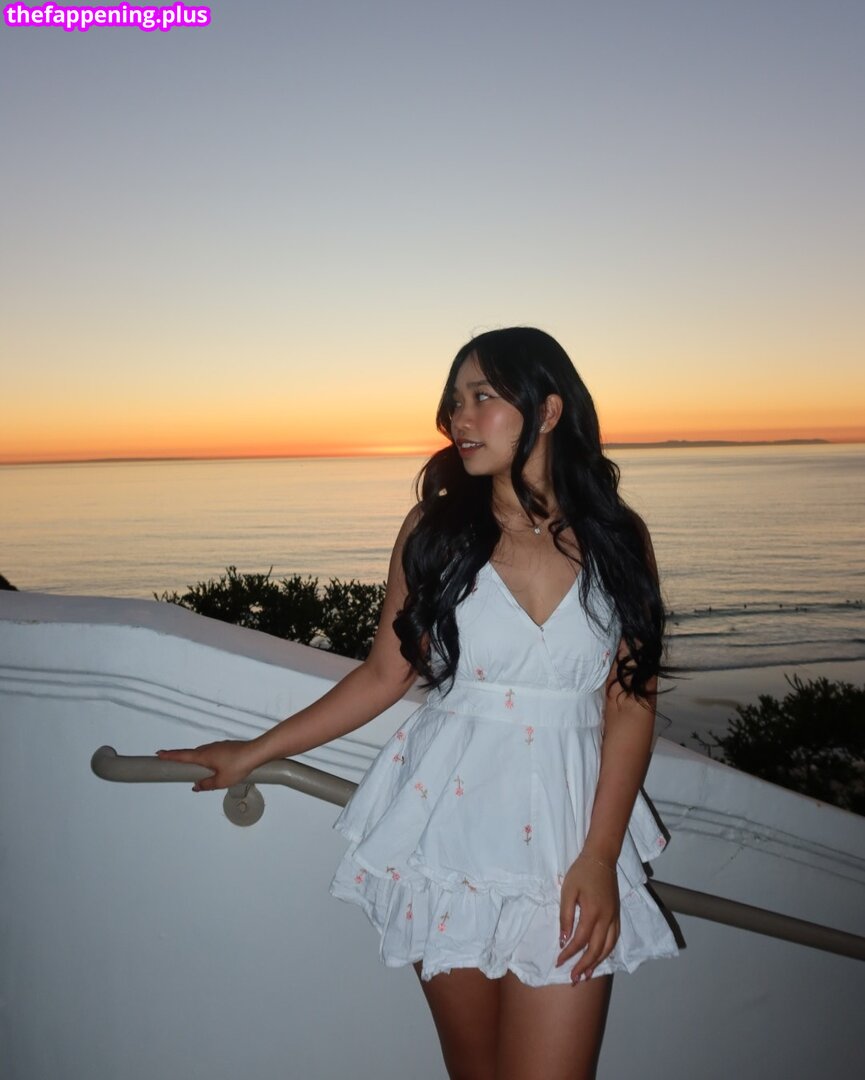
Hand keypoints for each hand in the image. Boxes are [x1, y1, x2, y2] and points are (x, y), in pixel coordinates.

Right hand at [155, 740, 258, 791]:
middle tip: (172, 762)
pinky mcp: (227, 747)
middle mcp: (209, 748)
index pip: (182, 755)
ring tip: (196, 771)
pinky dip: (209, 759)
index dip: (169, 756)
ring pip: (203, 754)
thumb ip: (206, 785)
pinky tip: (215, 767)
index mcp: (204, 756)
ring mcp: (218, 746)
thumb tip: (197, 786)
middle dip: (182, 759)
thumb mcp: (221, 781)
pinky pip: (213, 754)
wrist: (256, 753)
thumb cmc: (240, 764)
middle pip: (191, 754)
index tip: (159, 754)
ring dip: (198, 760)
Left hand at [555, 851, 620, 983]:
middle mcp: (607, 919)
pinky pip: (615, 939)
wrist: (601, 859)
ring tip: (587, 974)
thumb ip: (565, 916)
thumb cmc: (581, 873)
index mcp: (592, 913)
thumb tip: (563, 939)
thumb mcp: (567, 892)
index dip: (569, 954)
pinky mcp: (617, 915)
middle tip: (574, 979)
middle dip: (584, 966)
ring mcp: (614, 918)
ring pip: (608, 947)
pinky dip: (607, 952)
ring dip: (597, 963)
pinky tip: (600, 957)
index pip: (580, 940)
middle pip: (596, 949)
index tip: (558, 962)